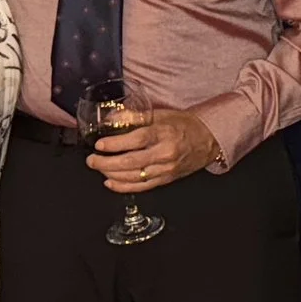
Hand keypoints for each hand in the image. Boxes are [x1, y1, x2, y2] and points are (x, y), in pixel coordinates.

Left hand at [90, 108, 220, 192]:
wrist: (208, 140)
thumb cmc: (185, 125)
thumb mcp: (163, 114)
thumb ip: (137, 116)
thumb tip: (112, 118)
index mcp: (164, 133)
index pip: (137, 139)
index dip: (116, 144)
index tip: (100, 145)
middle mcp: (165, 153)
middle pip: (132, 161)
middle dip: (107, 163)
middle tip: (92, 160)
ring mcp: (166, 169)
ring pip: (134, 176)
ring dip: (112, 174)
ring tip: (98, 168)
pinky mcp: (166, 179)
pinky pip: (142, 186)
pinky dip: (124, 186)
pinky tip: (111, 182)